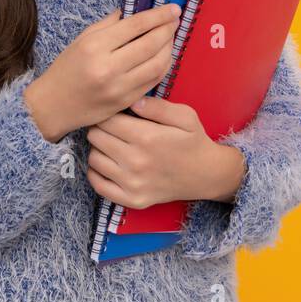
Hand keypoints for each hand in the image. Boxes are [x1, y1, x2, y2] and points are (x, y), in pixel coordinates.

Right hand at [23, 3, 181, 140]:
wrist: (54, 104)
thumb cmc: (67, 68)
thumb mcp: (82, 39)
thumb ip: (109, 24)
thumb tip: (135, 11)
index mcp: (95, 46)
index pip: (135, 25)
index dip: (158, 15)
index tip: (173, 9)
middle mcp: (108, 67)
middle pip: (150, 45)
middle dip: (168, 30)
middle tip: (174, 21)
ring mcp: (119, 87)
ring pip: (157, 65)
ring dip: (169, 49)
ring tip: (170, 38)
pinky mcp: (126, 102)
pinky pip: (153, 82)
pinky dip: (163, 67)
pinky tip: (163, 57)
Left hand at [84, 95, 246, 208]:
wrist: (206, 175)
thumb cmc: (193, 141)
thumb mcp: (185, 116)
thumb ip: (157, 106)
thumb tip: (132, 101)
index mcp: (147, 138)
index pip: (106, 120)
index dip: (108, 113)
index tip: (116, 114)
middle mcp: (136, 162)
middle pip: (96, 137)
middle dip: (101, 128)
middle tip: (113, 128)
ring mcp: (132, 184)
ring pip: (94, 159)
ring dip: (99, 149)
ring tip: (112, 145)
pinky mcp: (132, 200)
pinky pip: (98, 185)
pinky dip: (96, 172)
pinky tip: (108, 163)